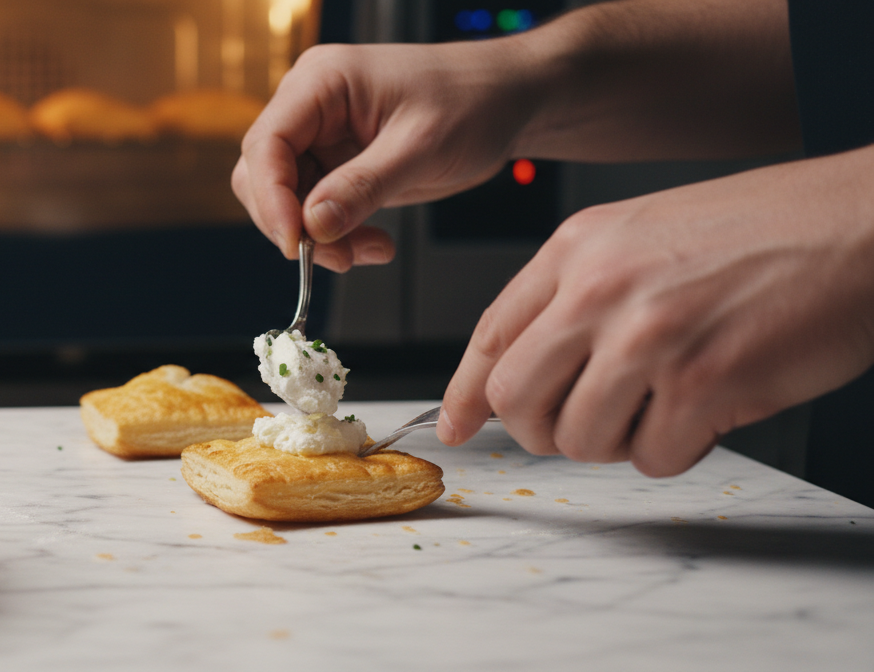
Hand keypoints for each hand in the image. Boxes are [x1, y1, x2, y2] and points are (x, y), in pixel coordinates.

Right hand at [232, 40, 546, 271]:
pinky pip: (313, 209)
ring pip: (285, 200)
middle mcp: (311, 106)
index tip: (296, 243)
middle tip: (337, 256)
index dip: (270, 197)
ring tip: (369, 250)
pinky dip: (335, 235)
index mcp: (321, 82)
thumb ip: (363, 186)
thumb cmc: (474, 100)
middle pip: (263, 175)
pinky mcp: (337, 164)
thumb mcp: (422, 147)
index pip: (266, 143)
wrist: (508, 100)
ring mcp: (321, 136)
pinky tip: (371, 243)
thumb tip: (312, 226)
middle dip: (294, 224)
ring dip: (318, 237)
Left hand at [437, 146, 873, 475]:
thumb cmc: (765, 229)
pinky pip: (654, 457)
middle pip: (517, 398)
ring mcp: (648, 337)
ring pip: (580, 439)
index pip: (491, 335)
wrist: (861, 222)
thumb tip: (530, 364)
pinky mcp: (702, 383)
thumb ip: (579, 291)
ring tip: (666, 404)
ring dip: (619, 440)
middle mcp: (600, 289)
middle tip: (581, 426)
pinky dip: (679, 450)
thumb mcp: (642, 234)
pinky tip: (710, 410)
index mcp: (577, 249)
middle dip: (542, 430)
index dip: (464, 393)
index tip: (456, 427)